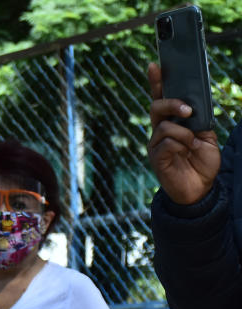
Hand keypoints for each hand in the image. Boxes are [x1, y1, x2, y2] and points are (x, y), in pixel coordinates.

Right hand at [147, 62, 220, 204]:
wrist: (200, 189)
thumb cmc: (202, 162)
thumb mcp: (207, 136)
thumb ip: (199, 121)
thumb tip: (191, 107)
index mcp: (173, 122)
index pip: (162, 98)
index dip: (157, 82)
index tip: (155, 65)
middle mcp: (160, 131)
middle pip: (156, 106)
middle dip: (172, 103)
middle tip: (189, 111)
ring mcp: (156, 144)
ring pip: (164, 125)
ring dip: (183, 133)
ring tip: (192, 145)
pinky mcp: (156, 157)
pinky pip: (165, 142)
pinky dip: (180, 145)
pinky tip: (185, 153)